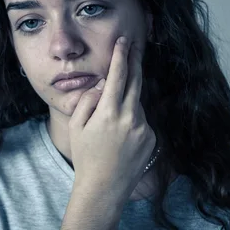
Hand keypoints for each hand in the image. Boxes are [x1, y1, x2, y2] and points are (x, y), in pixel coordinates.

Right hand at [68, 36, 156, 203]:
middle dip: (135, 60)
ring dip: (128, 102)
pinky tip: (121, 139)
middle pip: (136, 80)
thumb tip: (102, 84)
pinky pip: (141, 121)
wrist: (104, 188)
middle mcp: (130, 117)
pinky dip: (132, 121)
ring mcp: (143, 128)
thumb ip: (88, 100)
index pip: (118, 75)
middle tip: (135, 46)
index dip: (121, 55)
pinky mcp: (151, 138)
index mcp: (108, 112)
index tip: (124, 41)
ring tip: (111, 124)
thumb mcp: (77, 126)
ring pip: (137, 103)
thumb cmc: (86, 156)